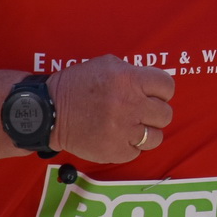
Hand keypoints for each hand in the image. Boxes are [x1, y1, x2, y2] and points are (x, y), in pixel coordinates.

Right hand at [48, 56, 174, 163]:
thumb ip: (132, 72)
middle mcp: (130, 105)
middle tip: (140, 113)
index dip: (162, 92)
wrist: (48, 112)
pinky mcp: (115, 151)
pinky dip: (129, 147)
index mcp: (130, 80)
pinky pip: (137, 152)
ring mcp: (124, 130)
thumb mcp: (105, 65)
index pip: (168, 87)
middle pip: (165, 114)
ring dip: (146, 133)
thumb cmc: (77, 86)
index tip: (153, 95)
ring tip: (131, 128)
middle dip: (154, 113)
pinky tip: (116, 138)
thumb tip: (152, 83)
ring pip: (155, 137)